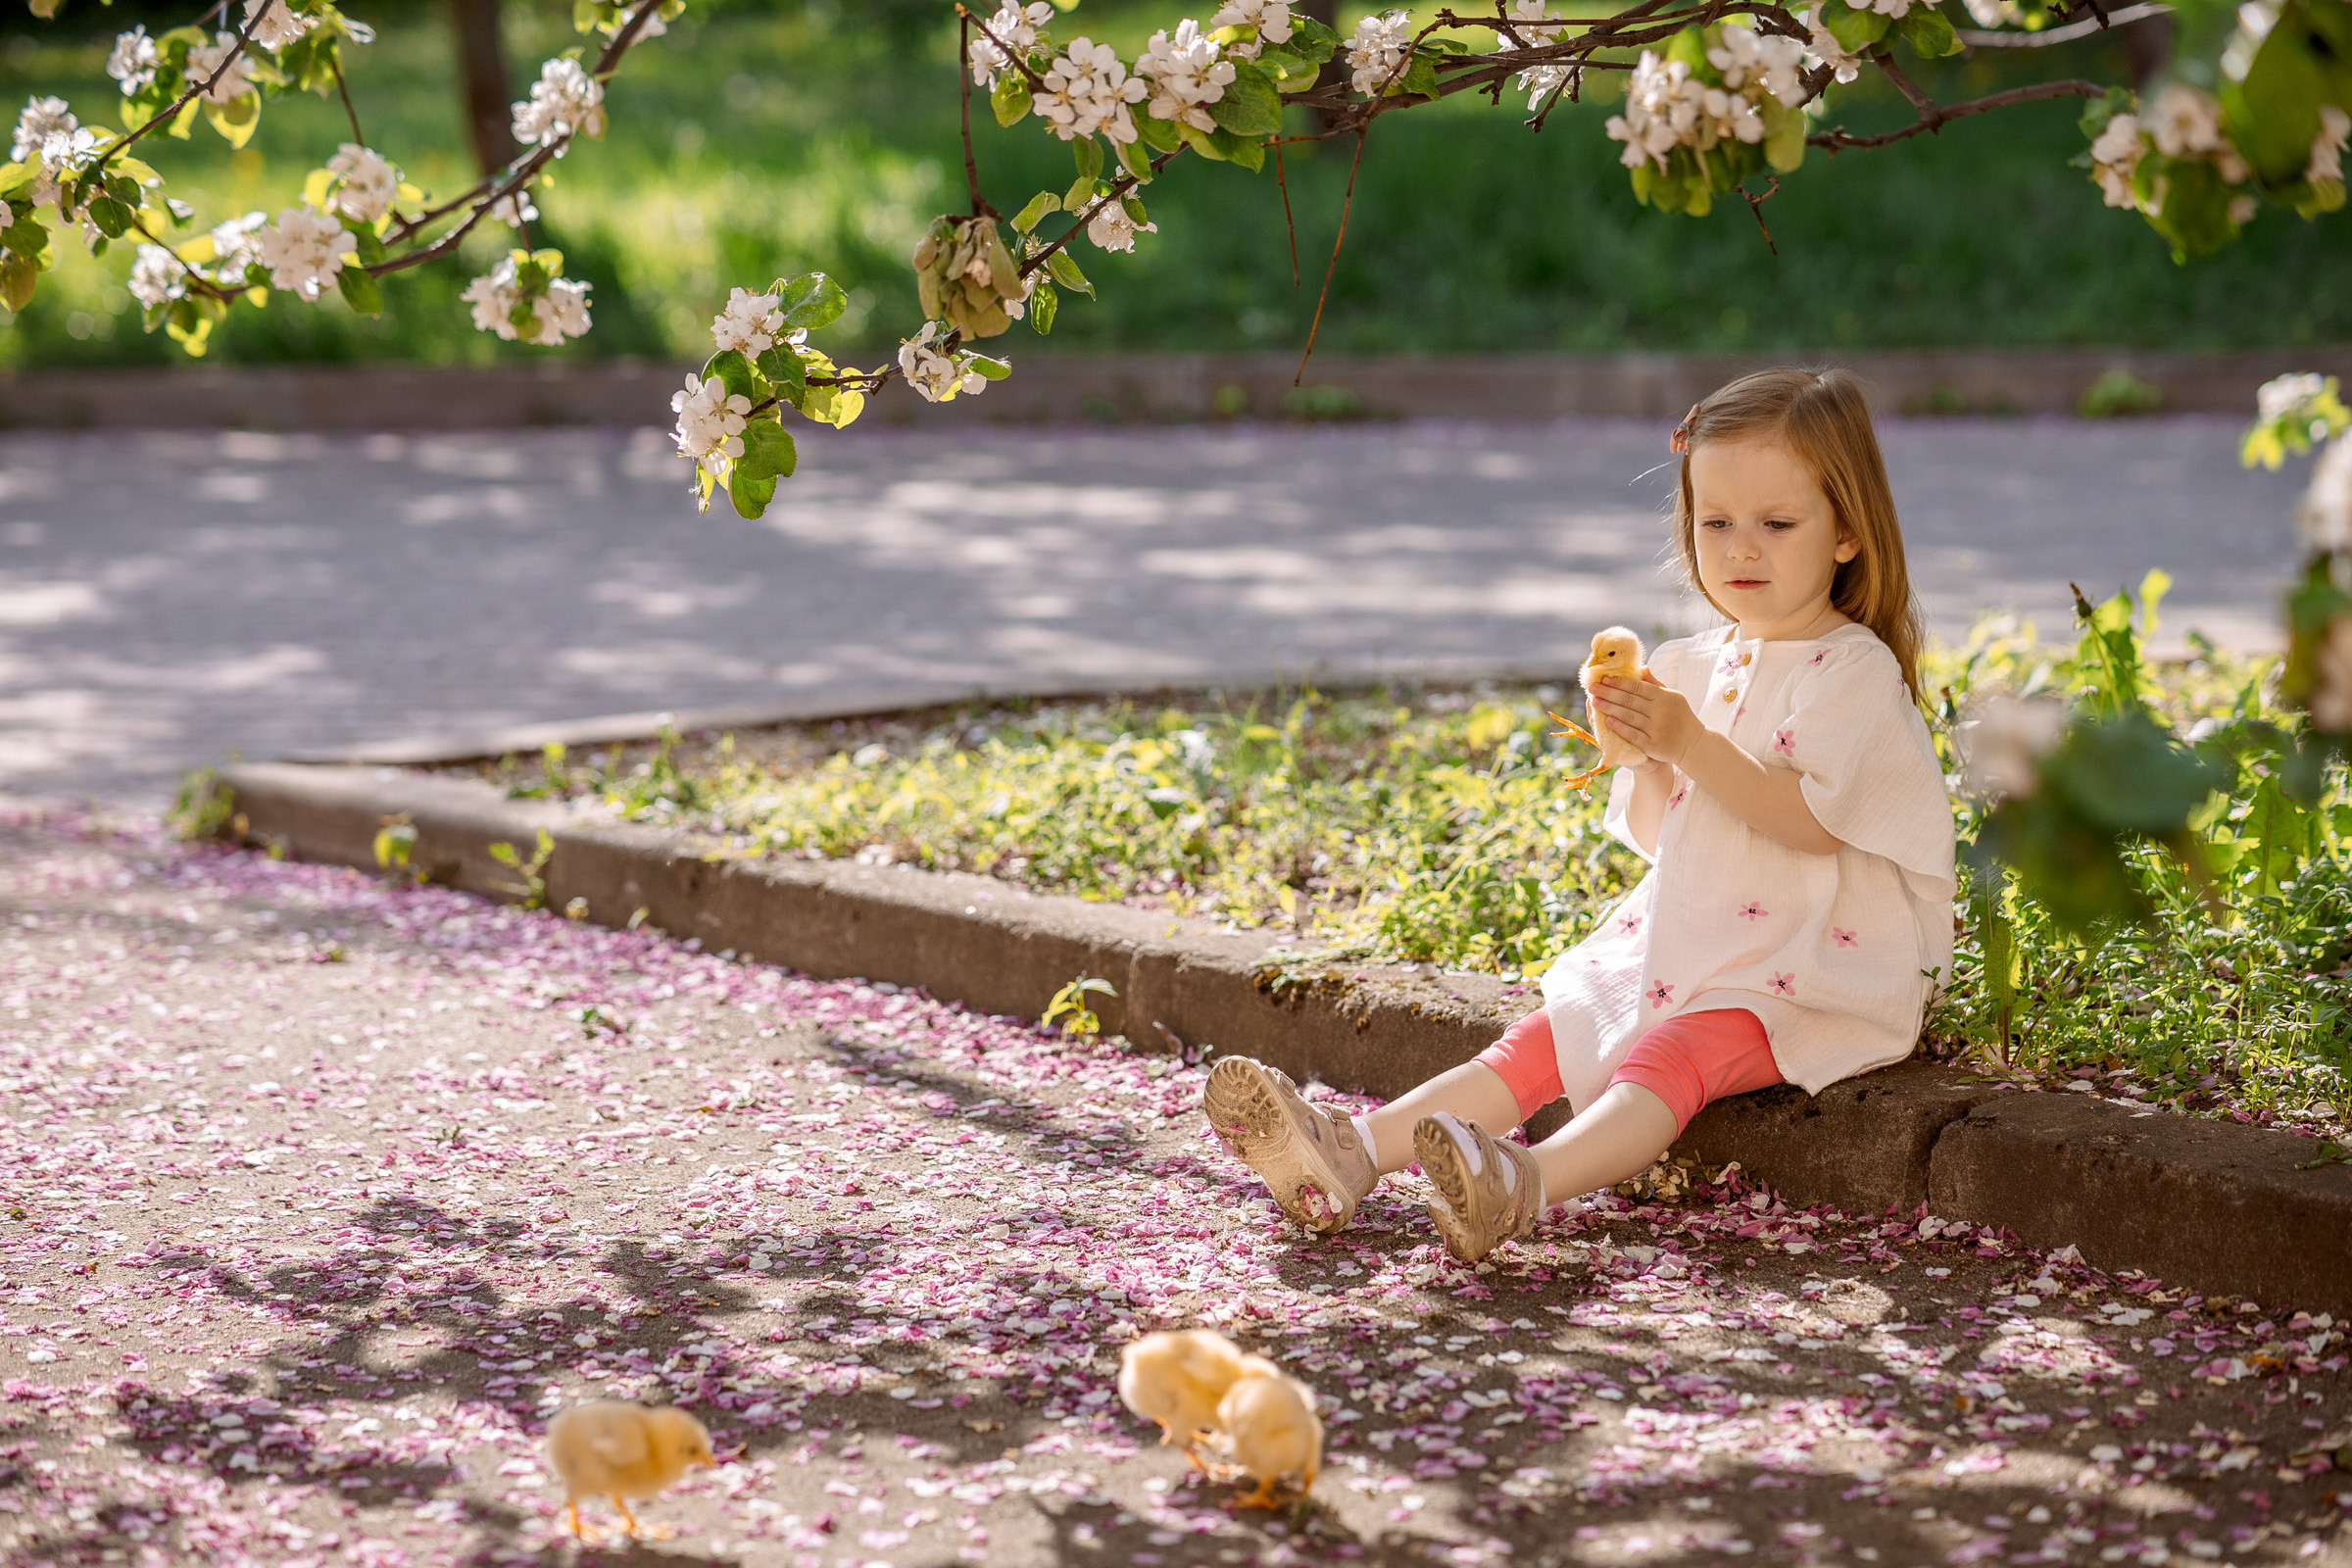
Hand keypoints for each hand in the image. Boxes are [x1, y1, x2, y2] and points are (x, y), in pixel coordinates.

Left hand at [1589, 669, 1705, 768]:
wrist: (1693, 743)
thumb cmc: (1680, 716)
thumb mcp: (1673, 696)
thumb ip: (1656, 684)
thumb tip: (1642, 667)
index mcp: (1664, 697)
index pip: (1638, 687)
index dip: (1619, 682)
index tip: (1604, 678)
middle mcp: (1660, 711)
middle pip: (1629, 700)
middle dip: (1608, 693)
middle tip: (1592, 688)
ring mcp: (1657, 728)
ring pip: (1628, 716)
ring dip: (1609, 708)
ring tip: (1595, 702)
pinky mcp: (1653, 745)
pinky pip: (1632, 734)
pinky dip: (1619, 727)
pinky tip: (1607, 721)